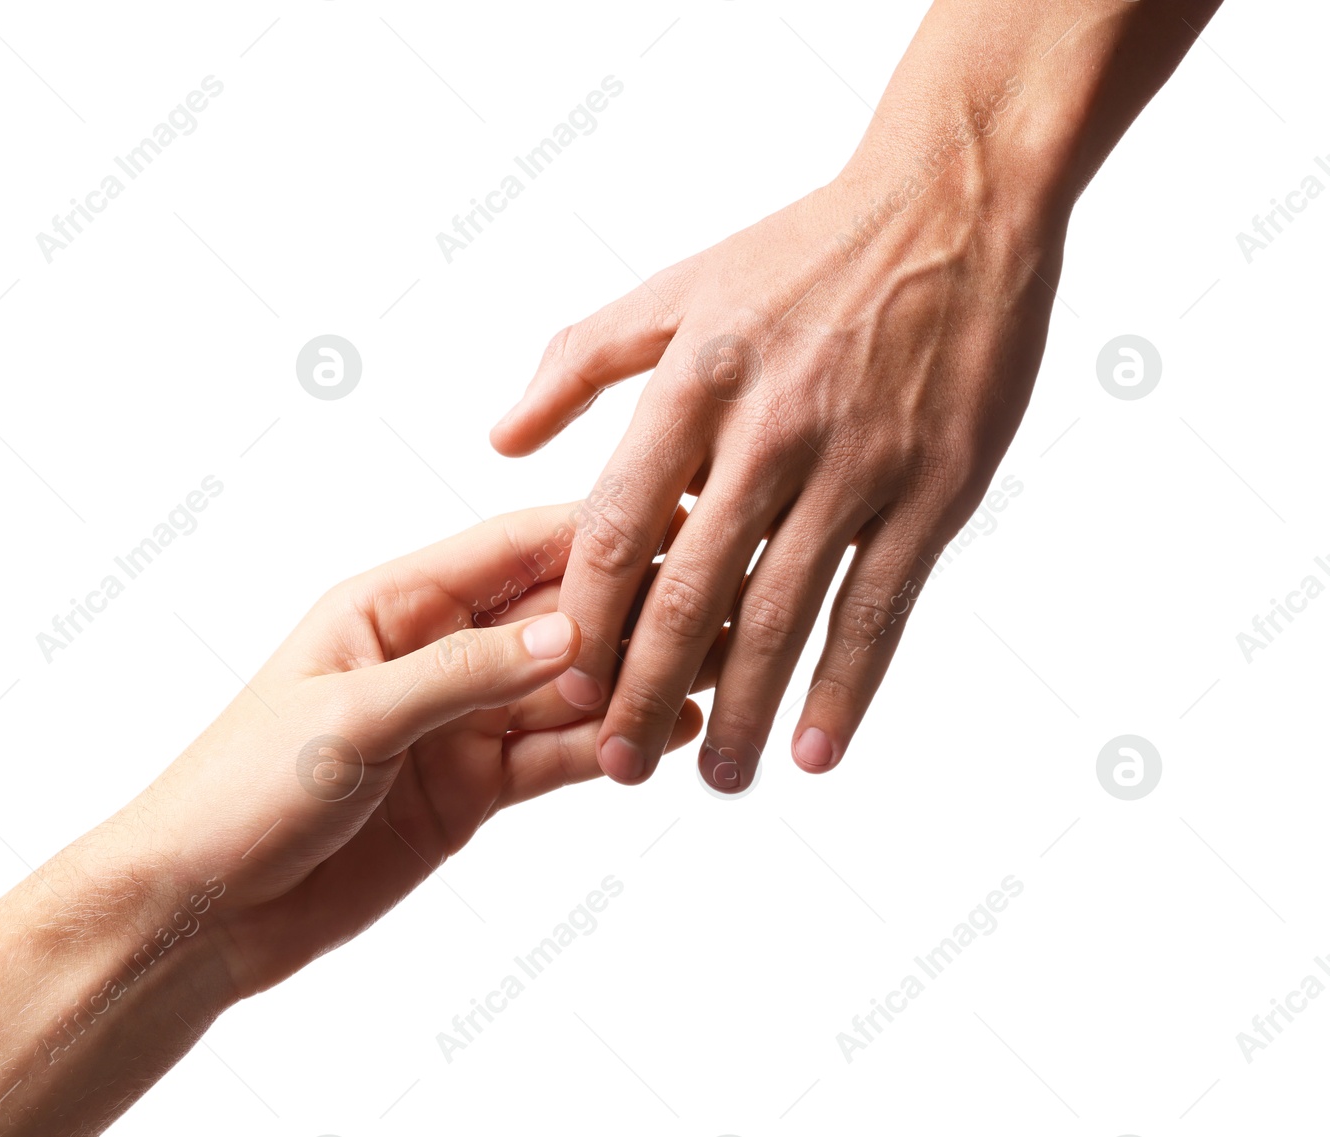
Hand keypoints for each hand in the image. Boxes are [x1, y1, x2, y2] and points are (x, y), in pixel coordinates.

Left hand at [134, 500, 702, 996]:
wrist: (202, 909)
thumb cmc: (239, 791)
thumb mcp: (351, 719)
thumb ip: (462, 676)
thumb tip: (568, 633)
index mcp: (392, 604)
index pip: (512, 550)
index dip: (596, 536)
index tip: (678, 521)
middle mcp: (434, 652)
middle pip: (553, 618)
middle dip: (632, 611)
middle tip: (719, 605)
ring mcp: (457, 723)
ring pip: (565, 689)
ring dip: (631, 682)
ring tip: (711, 673)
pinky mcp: (470, 788)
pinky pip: (553, 755)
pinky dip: (605, 747)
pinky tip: (663, 735)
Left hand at [491, 149, 1063, 788]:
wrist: (953, 203)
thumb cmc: (802, 250)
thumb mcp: (677, 288)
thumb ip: (577, 363)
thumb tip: (500, 440)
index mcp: (692, 381)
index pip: (613, 525)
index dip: (584, 616)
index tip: (563, 682)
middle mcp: (768, 430)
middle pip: (687, 589)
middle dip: (644, 689)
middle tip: (617, 766)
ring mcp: (856, 464)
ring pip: (781, 614)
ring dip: (741, 709)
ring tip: (716, 781)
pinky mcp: (934, 488)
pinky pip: (878, 607)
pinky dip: (845, 686)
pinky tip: (815, 750)